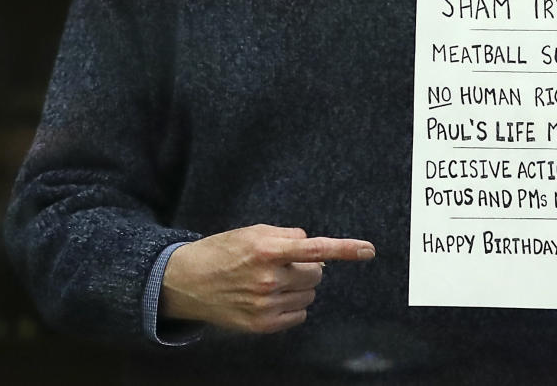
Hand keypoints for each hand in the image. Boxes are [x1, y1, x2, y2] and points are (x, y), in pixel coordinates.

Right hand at [160, 224, 375, 333]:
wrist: (188, 282)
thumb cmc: (221, 251)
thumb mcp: (252, 231)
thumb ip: (285, 235)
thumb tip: (311, 244)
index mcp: (268, 250)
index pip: (316, 249)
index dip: (346, 249)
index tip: (369, 250)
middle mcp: (269, 279)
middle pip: (316, 274)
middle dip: (307, 268)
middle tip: (283, 264)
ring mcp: (266, 305)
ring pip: (309, 296)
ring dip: (299, 287)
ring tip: (272, 281)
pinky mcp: (262, 325)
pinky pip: (298, 316)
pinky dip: (292, 306)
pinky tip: (270, 298)